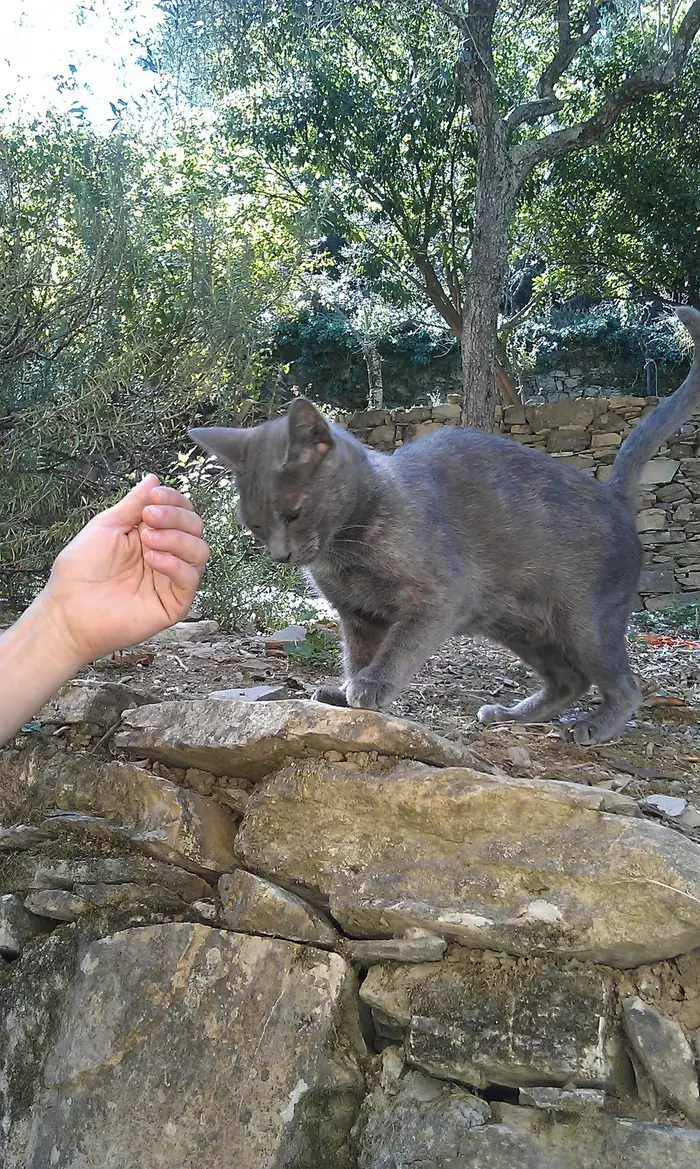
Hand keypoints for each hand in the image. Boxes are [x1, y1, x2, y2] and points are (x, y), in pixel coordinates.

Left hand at [37, 474, 209, 664]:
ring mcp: (171, 580)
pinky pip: (191, 579)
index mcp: (151, 534)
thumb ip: (134, 503)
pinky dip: (176, 564)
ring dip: (177, 539)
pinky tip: (153, 559)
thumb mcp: (107, 525)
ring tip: (148, 540)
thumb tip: (154, 478)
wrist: (68, 610)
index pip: (181, 511)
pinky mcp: (174, 604)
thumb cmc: (80, 571)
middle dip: (176, 516)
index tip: (154, 496)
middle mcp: (166, 555)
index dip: (174, 500)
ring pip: (200, 551)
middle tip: (149, 517)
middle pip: (195, 528)